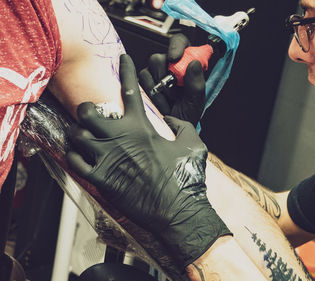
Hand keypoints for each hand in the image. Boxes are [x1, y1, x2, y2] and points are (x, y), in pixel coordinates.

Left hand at [66, 54, 230, 267]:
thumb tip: (169, 119)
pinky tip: (82, 156)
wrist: (177, 209)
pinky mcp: (100, 179)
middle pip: (89, 111)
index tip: (123, 58)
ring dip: (80, 133)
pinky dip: (75, 156)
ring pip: (77, 134)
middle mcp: (121, 137)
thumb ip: (179, 125)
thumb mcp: (192, 143)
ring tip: (86, 137)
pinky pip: (75, 161)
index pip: (131, 89)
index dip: (127, 69)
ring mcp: (107, 158)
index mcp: (143, 126)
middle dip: (87, 109)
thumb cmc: (186, 177)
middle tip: (93, 115)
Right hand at [139, 33, 204, 125]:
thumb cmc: (187, 114)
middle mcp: (168, 66)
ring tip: (169, 101)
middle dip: (164, 75)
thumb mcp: (196, 101)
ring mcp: (154, 74)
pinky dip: (150, 94)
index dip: (176, 46)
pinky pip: (140, 81)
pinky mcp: (142, 83)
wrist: (173, 129)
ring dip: (158, 89)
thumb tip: (194, 64)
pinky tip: (159, 102)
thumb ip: (197, 83)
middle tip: (174, 91)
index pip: (180, 42)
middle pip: (158, 57)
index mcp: (186, 64)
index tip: (175, 57)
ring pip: (148, 70)